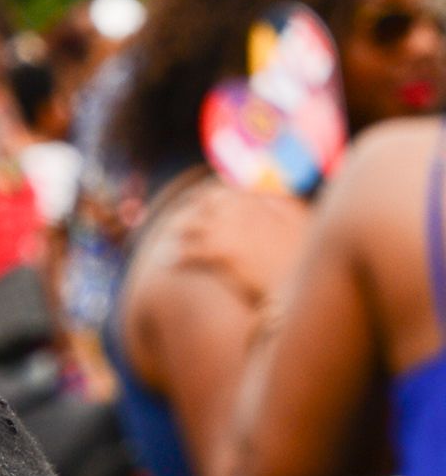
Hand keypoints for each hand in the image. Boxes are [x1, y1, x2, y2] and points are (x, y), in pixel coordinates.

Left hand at [165, 185, 310, 314]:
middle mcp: (240, 207)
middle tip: (178, 222)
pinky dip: (175, 258)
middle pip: (202, 203)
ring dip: (178, 232)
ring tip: (168, 242)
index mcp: (259, 197)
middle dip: (189, 211)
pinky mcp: (219, 252)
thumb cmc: (306, 256)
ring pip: (189, 225)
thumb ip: (280, 201)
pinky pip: (186, 251)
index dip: (209, 197)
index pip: (224, 190)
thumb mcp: (300, 218)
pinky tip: (169, 264)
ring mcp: (228, 227)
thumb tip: (265, 193)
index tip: (200, 202)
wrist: (303, 285)